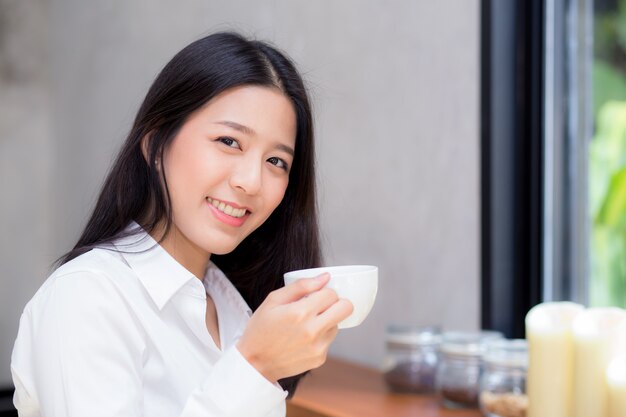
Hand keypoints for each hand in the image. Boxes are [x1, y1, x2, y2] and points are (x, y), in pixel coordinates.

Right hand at [236, 273, 352, 382]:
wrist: (254, 363)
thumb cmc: (261, 329)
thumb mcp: (273, 300)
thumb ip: (300, 286)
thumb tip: (325, 277)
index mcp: (300, 313)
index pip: (331, 294)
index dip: (323, 292)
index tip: (314, 296)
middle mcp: (312, 330)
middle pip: (346, 308)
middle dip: (336, 303)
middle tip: (321, 306)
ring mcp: (318, 346)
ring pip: (338, 324)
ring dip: (327, 320)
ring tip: (306, 325)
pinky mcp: (320, 358)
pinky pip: (329, 340)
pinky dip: (320, 336)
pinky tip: (303, 339)